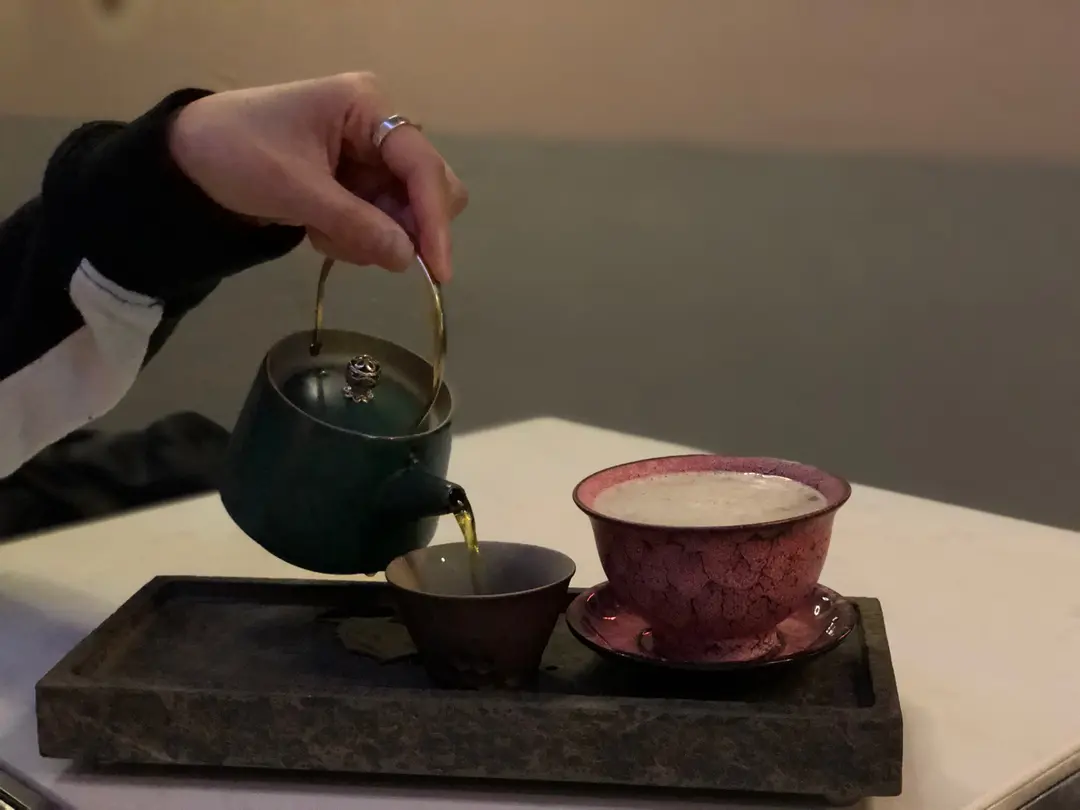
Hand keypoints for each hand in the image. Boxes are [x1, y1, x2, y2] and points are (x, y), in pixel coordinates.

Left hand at [167, 73, 467, 280]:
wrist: (186, 162)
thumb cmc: (236, 153)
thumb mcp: (295, 190)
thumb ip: (356, 224)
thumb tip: (408, 259)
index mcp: (367, 107)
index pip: (421, 166)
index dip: (434, 219)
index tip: (437, 271)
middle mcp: (378, 128)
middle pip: (427, 189)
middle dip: (402, 227)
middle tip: (369, 251)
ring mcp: (369, 158)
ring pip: (405, 214)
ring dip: (369, 237)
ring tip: (319, 233)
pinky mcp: (357, 185)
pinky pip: (381, 224)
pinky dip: (355, 239)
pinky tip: (316, 231)